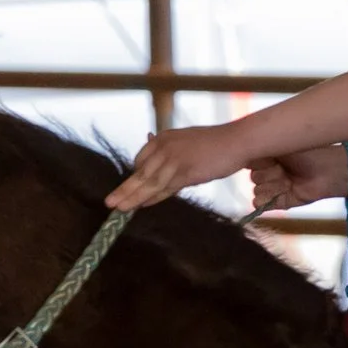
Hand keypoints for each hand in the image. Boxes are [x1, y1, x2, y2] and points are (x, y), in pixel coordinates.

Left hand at [104, 124, 248, 210]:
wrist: (237, 141)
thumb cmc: (217, 144)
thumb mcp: (188, 144)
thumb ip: (172, 153)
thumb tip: (157, 163)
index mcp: (163, 138)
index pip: (141, 160)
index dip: (134, 178)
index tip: (127, 191)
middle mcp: (164, 147)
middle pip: (140, 173)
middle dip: (124, 189)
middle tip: (110, 202)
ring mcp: (174, 159)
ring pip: (149, 183)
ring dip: (133, 197)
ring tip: (119, 208)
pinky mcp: (186, 171)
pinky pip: (165, 188)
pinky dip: (153, 198)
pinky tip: (142, 205)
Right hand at [249, 148, 347, 213]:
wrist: (329, 171)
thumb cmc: (308, 152)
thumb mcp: (281, 144)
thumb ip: (259, 147)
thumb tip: (237, 148)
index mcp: (266, 155)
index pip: (247, 160)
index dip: (260, 160)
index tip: (274, 157)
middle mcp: (268, 171)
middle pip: (253, 177)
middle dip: (270, 173)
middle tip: (286, 169)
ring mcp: (272, 187)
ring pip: (257, 190)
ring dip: (274, 185)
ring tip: (290, 180)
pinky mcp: (278, 202)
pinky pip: (259, 203)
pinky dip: (267, 199)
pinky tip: (283, 191)